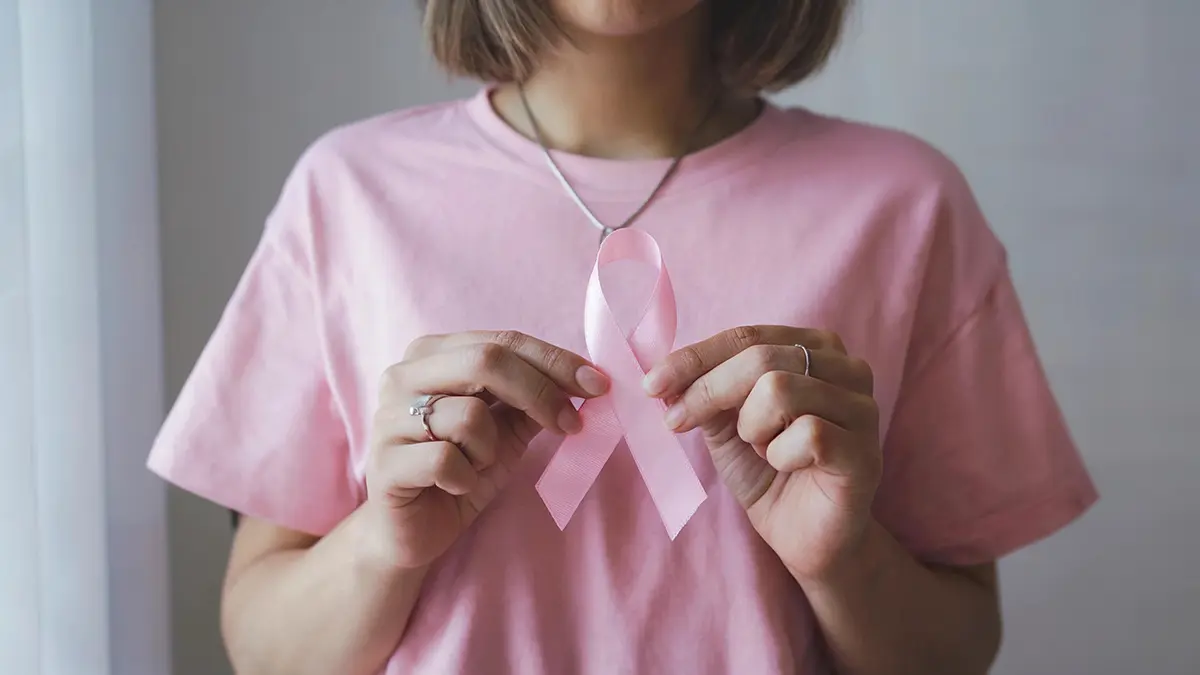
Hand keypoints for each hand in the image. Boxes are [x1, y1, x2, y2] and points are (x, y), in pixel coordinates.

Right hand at [364, 331, 608, 569]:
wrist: (412, 531)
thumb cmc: (460, 471)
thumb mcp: (506, 430)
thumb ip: (533, 400)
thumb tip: (586, 381)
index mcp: (432, 354)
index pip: (502, 341)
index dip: (554, 360)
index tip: (598, 385)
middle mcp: (403, 376)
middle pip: (485, 360)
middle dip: (540, 392)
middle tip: (571, 424)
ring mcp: (388, 417)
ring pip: (469, 415)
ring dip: (490, 450)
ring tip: (476, 466)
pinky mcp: (383, 462)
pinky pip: (446, 460)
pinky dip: (466, 478)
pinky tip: (455, 487)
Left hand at [643, 326, 881, 581]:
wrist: (805, 536)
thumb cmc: (770, 472)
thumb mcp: (726, 424)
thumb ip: (706, 391)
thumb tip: (666, 375)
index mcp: (815, 348)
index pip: (746, 337)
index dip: (693, 358)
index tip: (651, 385)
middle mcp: (847, 367)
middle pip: (760, 358)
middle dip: (708, 391)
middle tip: (680, 423)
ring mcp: (862, 408)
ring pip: (780, 390)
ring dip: (751, 428)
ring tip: (761, 449)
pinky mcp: (865, 451)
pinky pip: (808, 434)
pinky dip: (779, 454)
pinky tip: (785, 466)